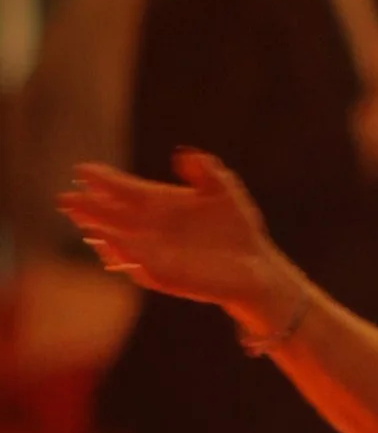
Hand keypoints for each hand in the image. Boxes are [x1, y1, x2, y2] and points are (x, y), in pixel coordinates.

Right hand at [65, 149, 295, 327]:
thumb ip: (207, 172)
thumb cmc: (235, 226)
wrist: (255, 264)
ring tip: (87, 226)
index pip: (125, 190)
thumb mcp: (224, 191)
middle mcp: (151, 228)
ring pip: (120, 244)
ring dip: (104, 235)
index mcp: (160, 203)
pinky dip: (130, 260)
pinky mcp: (168, 276)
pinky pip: (143, 269)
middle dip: (90, 208)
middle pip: (113, 217)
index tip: (83, 170)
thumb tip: (186, 155)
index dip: (104, 181)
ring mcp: (156, 253)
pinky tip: (118, 251)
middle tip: (67, 198)